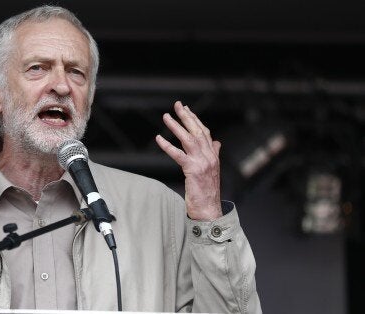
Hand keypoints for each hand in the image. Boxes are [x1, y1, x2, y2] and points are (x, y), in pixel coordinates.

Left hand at [155, 101, 221, 220]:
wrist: (209, 210)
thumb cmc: (208, 193)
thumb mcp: (212, 171)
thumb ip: (214, 155)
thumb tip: (217, 143)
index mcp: (213, 155)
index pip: (205, 132)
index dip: (196, 120)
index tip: (187, 109)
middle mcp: (210, 156)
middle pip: (198, 131)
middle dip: (187, 116)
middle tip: (177, 105)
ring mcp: (202, 163)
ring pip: (188, 139)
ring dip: (176, 126)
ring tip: (166, 117)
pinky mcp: (193, 170)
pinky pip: (178, 154)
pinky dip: (168, 145)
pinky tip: (159, 138)